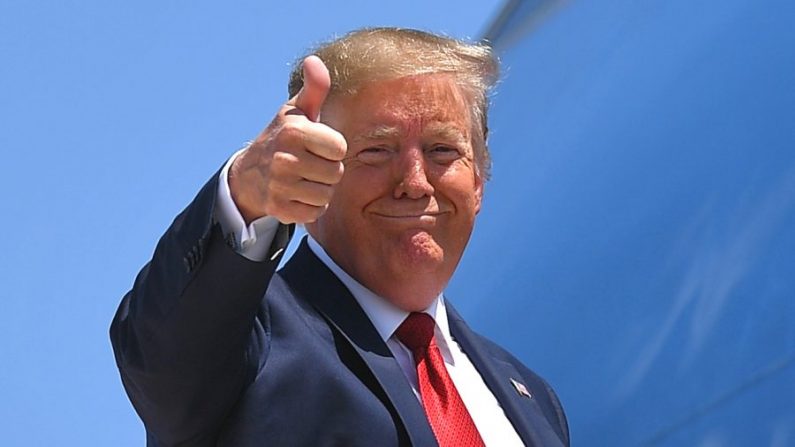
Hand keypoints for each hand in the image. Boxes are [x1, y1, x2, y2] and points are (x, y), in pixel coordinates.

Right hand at [228, 56, 346, 223]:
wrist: (249, 174)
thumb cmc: (283, 137)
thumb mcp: (296, 111)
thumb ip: (314, 88)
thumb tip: (315, 61)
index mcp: (295, 132)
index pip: (340, 148)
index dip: (333, 149)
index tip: (317, 146)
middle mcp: (285, 158)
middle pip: (336, 174)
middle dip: (328, 171)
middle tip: (310, 164)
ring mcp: (280, 186)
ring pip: (327, 195)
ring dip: (321, 190)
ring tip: (304, 179)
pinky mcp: (279, 209)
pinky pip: (315, 213)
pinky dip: (311, 207)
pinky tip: (297, 195)